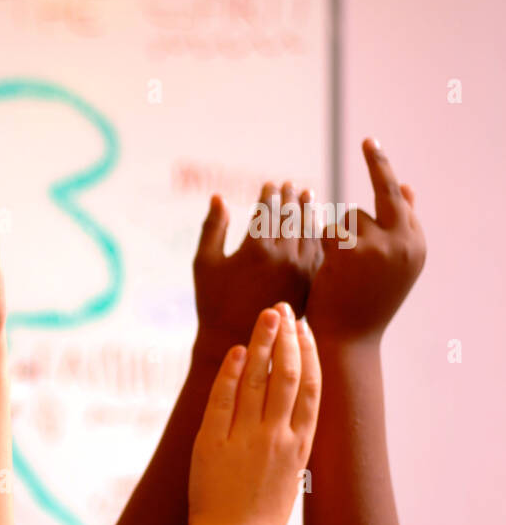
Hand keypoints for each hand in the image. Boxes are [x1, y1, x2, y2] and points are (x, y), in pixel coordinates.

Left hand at [188, 303, 321, 524]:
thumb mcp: (287, 479)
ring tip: (266, 316)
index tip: (306, 330)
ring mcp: (248, 439)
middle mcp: (279, 438)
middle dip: (286, 338)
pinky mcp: (215, 443)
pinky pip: (224, 399)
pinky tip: (236, 350)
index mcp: (301, 447)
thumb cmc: (259, 519)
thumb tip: (285, 420)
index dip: (310, 355)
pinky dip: (230, 372)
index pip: (311, 389)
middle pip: (287, 376)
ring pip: (259, 380)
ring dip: (262, 344)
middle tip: (283, 309)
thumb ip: (288, 446)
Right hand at [193, 185, 321, 365]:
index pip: (268, 211)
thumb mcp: (205, 263)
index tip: (271, 185)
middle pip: (292, 217)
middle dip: (291, 198)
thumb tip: (218, 198)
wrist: (235, 340)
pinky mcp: (310, 284)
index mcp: (256, 249)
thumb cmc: (214, 302)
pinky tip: (317, 227)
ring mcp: (301, 271)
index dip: (269, 195)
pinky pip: (319, 252)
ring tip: (309, 197)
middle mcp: (283, 257)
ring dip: (309, 212)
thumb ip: (212, 228)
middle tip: (291, 186)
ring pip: (310, 232)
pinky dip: (318, 235)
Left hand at [305, 139, 424, 343]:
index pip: (400, 200)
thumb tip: (408, 186)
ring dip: (337, 235)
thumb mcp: (388, 265)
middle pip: (384, 194)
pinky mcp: (351, 251)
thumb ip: (396, 228)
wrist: (347, 342)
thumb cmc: (362, 305)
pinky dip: (322, 243)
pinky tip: (326, 266)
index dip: (384, 173)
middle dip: (377, 163)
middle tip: (367, 139)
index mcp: (416, 245)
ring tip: (339, 270)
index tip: (372, 144)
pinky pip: (329, 228)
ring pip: (349, 216)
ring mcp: (381, 245)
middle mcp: (405, 242)